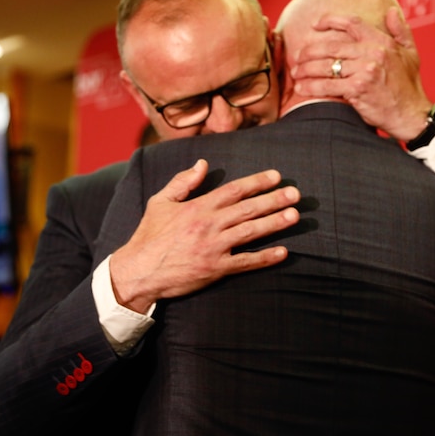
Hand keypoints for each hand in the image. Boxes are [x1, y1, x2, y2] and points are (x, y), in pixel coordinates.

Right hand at [110, 159, 300, 313]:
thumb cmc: (149, 236)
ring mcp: (214, 247)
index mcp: (198, 207)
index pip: (234, 190)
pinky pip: (245, 262)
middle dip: (274, 200)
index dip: (257, 182)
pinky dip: (265, 258)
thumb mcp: (160, 202)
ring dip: (275, 223)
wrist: (139, 271)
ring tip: (295, 216)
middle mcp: (209, 225)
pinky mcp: (215, 269)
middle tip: (296, 194)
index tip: (277, 176)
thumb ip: (182, 182)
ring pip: (251, 232)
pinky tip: (283, 252)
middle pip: (248, 209)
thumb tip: (202, 164)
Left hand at [291, 7, 432, 140]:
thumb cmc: (409, 86)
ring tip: (296, 73)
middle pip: (332, 46)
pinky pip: (327, 85)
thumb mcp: (411, 54)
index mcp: (383, 41)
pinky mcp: (358, 89)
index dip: (330, 20)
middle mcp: (373, 52)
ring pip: (326, 65)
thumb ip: (401, 31)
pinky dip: (311, 86)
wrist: (411, 115)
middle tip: (298, 56)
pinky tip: (301, 88)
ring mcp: (365, 70)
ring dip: (306, 69)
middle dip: (310, 51)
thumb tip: (391, 11)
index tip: (314, 25)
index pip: (352, 23)